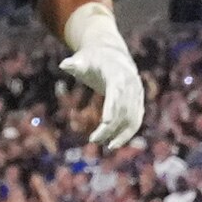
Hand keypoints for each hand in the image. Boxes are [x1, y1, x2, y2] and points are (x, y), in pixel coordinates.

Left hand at [60, 3, 147, 150]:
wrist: (112, 54)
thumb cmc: (93, 59)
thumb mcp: (82, 59)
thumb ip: (74, 64)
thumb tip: (63, 64)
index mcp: (117, 73)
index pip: (116, 91)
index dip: (112, 106)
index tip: (105, 122)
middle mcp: (131, 84)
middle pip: (123, 108)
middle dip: (110, 126)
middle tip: (94, 140)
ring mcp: (137, 93)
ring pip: (133, 116)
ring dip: (122, 133)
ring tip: (107, 146)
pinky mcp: (138, 101)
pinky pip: (136, 119)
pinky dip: (128, 132)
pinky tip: (116, 143)